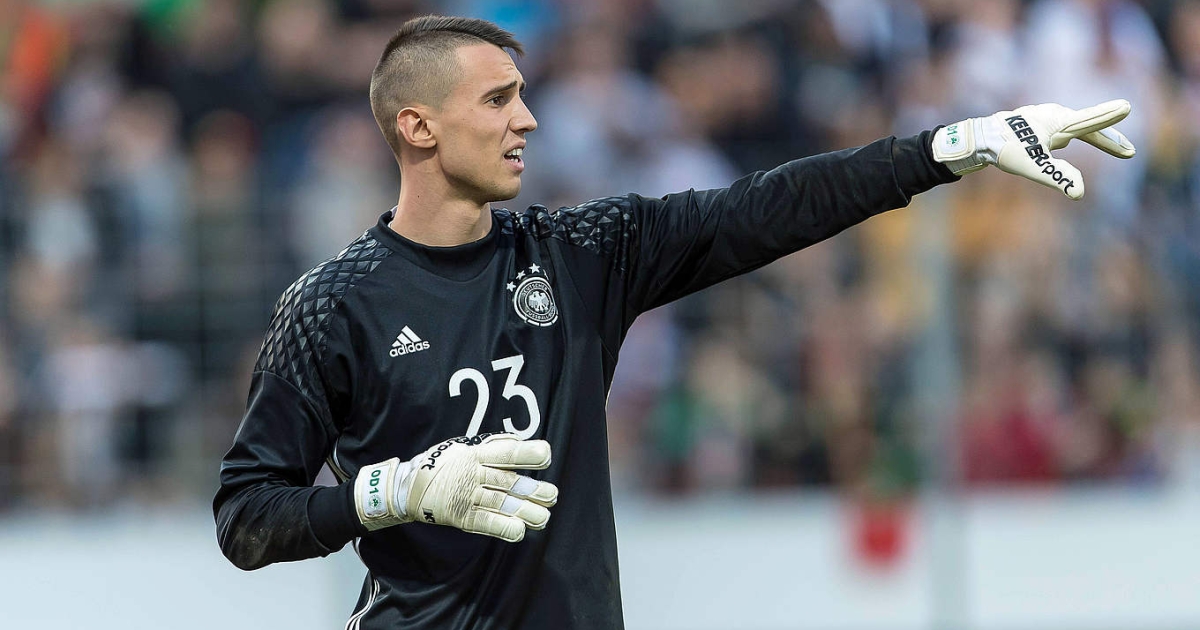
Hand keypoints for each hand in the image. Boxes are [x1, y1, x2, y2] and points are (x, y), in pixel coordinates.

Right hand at [354, 433, 557, 541]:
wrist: (409, 487)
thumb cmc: (444, 463)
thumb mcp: (463, 446)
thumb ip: (491, 446)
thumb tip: (520, 442)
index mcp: (475, 454)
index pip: (505, 452)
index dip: (526, 454)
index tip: (546, 456)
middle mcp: (473, 474)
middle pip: (507, 482)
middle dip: (532, 490)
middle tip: (552, 495)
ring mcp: (467, 496)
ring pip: (500, 504)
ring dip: (524, 512)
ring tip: (544, 517)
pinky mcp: (461, 516)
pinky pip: (484, 523)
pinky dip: (502, 528)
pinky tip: (520, 531)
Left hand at [932, 100, 1135, 199]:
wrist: (979, 138)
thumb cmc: (1005, 150)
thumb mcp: (1033, 166)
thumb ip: (1058, 177)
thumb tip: (1079, 193)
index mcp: (1058, 122)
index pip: (1090, 121)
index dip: (1109, 117)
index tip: (1127, 106)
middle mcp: (1056, 114)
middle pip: (1090, 127)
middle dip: (1109, 141)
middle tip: (1129, 152)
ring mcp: (1046, 115)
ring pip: (1076, 128)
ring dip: (1093, 137)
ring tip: (1111, 147)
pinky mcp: (1037, 120)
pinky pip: (1062, 129)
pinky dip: (1072, 137)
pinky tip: (1061, 144)